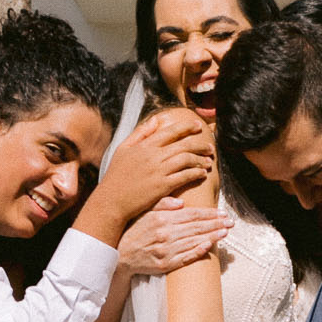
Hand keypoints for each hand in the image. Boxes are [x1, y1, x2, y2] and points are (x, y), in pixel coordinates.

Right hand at [84, 111, 213, 238]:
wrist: (111, 201)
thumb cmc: (116, 175)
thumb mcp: (123, 149)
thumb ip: (140, 133)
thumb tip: (155, 120)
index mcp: (144, 145)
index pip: (170, 131)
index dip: (186, 127)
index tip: (198, 126)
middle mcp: (153, 156)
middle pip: (183, 145)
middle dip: (200, 144)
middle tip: (210, 147)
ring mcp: (158, 171)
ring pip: (186, 160)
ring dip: (200, 160)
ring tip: (208, 161)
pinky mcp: (162, 186)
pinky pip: (184, 176)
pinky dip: (196, 173)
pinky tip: (202, 174)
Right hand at [118, 198, 230, 276]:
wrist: (119, 255)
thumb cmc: (133, 231)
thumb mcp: (144, 212)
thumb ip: (162, 205)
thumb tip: (181, 203)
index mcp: (161, 219)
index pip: (191, 215)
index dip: (208, 214)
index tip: (222, 213)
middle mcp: (165, 234)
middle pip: (196, 227)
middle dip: (216, 224)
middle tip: (231, 222)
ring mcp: (166, 250)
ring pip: (194, 242)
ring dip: (212, 237)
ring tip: (226, 232)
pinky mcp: (165, 264)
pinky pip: (185, 258)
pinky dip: (198, 252)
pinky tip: (209, 247)